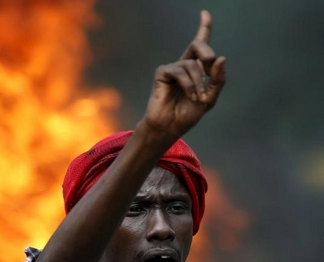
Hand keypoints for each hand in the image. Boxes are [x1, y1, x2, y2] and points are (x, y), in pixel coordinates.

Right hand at [142, 10, 225, 140]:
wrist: (170, 126)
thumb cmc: (188, 113)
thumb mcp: (210, 97)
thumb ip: (218, 79)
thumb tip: (221, 57)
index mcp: (196, 69)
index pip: (200, 44)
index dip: (204, 27)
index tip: (204, 13)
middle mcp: (183, 65)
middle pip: (198, 45)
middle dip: (207, 54)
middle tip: (209, 68)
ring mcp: (172, 68)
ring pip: (192, 64)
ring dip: (198, 82)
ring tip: (196, 97)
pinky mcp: (162, 73)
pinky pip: (180, 71)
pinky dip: (189, 85)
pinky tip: (189, 95)